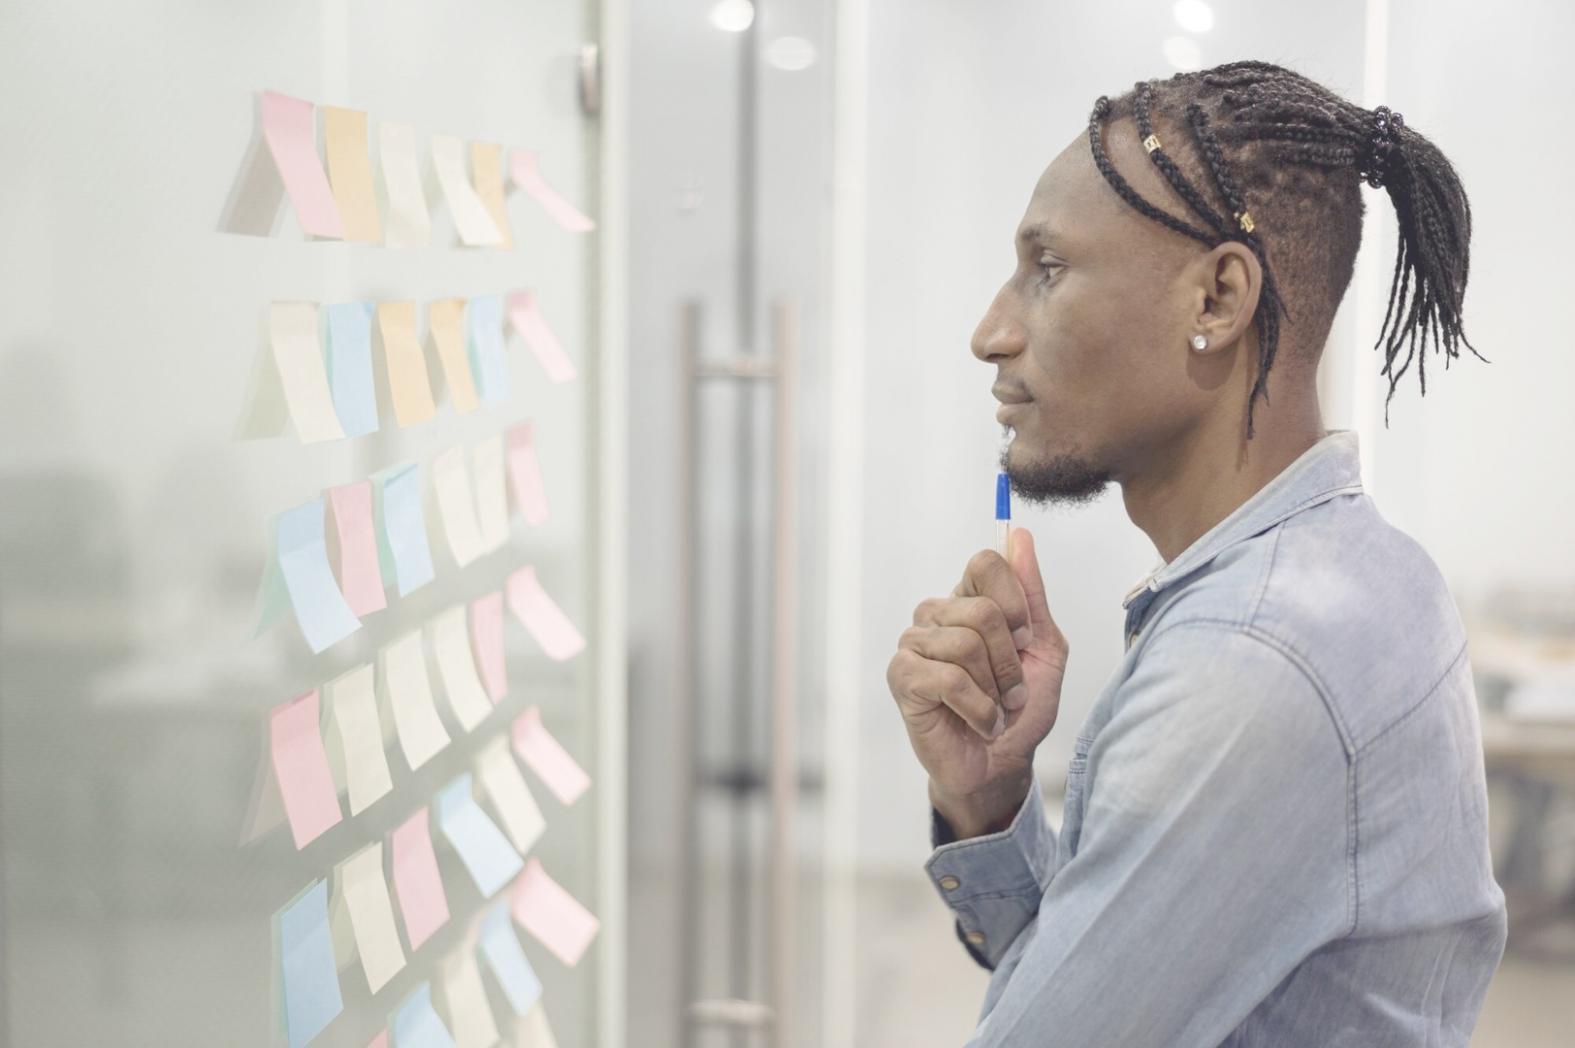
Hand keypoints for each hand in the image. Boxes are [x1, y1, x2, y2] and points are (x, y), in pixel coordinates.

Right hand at [886, 528, 1068, 838]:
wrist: (1001, 765)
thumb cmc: (1020, 709)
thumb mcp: (1044, 648)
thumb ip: (1032, 594)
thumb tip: (1020, 536)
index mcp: (968, 599)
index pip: (986, 563)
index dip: (1015, 602)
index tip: (1026, 639)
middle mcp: (937, 615)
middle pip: (982, 609)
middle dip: (1010, 660)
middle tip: (1012, 689)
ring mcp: (914, 643)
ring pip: (966, 644)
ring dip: (996, 688)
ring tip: (995, 708)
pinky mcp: (901, 676)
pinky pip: (948, 678)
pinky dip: (978, 708)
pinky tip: (979, 721)